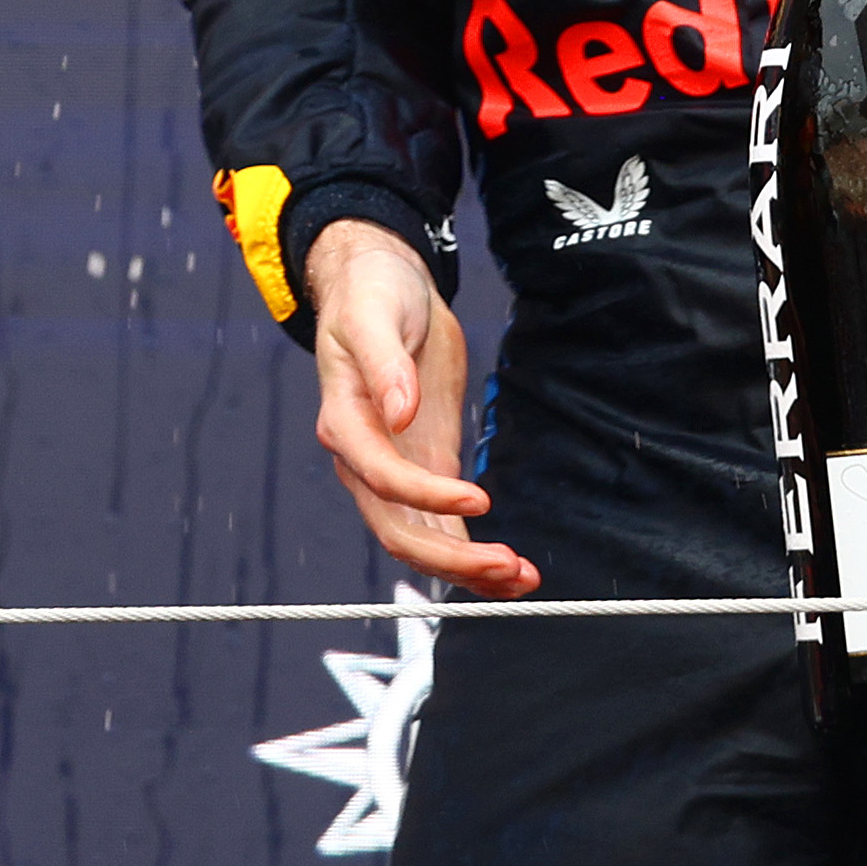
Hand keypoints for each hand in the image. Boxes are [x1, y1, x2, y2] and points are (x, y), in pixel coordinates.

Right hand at [306, 218, 535, 597]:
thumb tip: (399, 412)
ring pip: (422, 542)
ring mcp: (395, 470)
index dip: (426, 496)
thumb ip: (383, 364)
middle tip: (509, 565)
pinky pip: (443, 527)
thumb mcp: (373, 316)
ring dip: (467, 569)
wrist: (382, 286)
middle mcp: (364, 459)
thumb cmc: (371, 294)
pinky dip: (472, 552)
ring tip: (522, 578)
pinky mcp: (425, 468)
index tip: (478, 499)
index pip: (381, 477)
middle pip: (398, 530)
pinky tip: (510, 570)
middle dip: (451, 557)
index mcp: (345, 423)